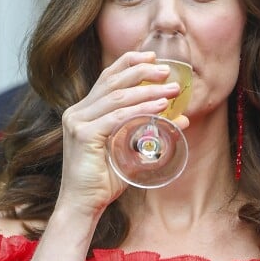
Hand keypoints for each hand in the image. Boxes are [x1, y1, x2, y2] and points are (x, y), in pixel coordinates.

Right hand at [53, 50, 187, 224]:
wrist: (83, 204)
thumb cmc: (105, 179)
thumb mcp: (131, 150)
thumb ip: (150, 131)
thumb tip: (182, 119)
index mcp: (84, 110)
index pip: (106, 78)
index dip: (128, 63)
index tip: (151, 56)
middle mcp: (77, 111)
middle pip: (112, 81)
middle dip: (142, 72)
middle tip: (167, 71)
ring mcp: (78, 122)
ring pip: (117, 97)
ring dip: (148, 91)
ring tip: (171, 90)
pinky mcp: (84, 135)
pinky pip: (117, 117)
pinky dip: (140, 110)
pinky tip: (159, 108)